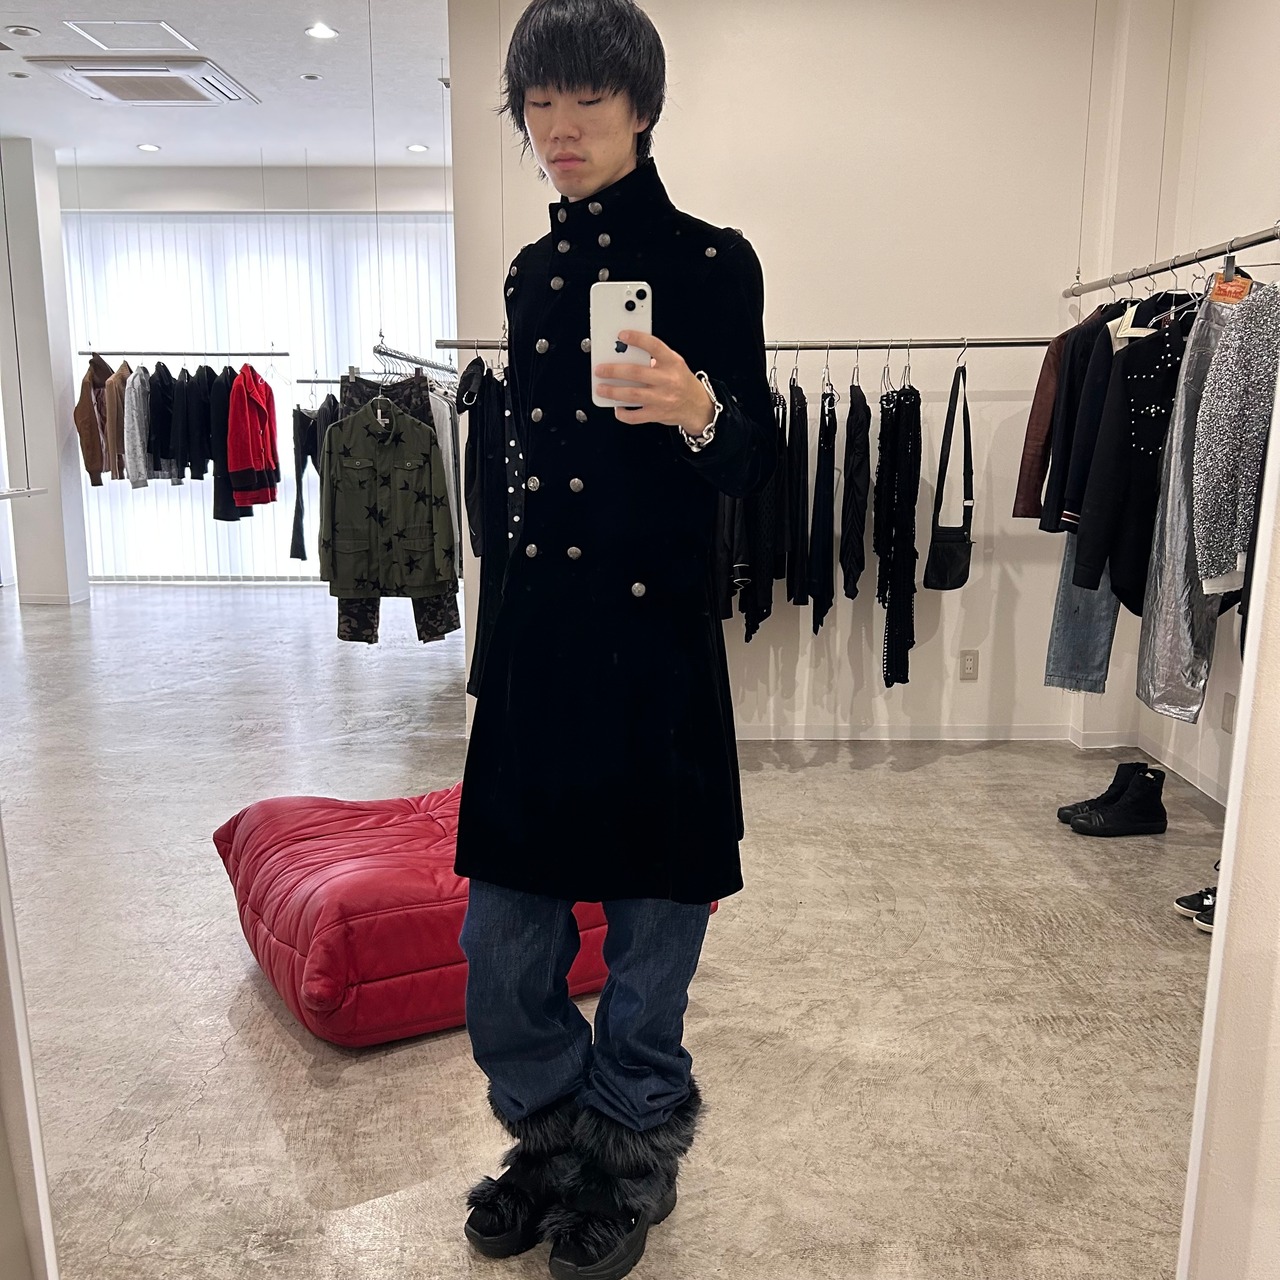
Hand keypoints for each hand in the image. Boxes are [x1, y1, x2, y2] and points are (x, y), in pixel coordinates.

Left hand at [594, 331, 714, 433]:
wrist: (697, 406)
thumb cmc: (681, 382)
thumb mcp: (674, 363)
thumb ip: (654, 358)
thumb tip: (625, 354)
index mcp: (672, 363)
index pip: (654, 346)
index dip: (637, 339)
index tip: (621, 335)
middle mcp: (668, 380)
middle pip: (636, 373)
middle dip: (614, 370)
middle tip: (600, 369)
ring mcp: (663, 399)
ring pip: (633, 394)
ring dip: (613, 391)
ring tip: (601, 388)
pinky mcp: (657, 414)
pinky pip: (636, 416)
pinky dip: (623, 413)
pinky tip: (617, 408)